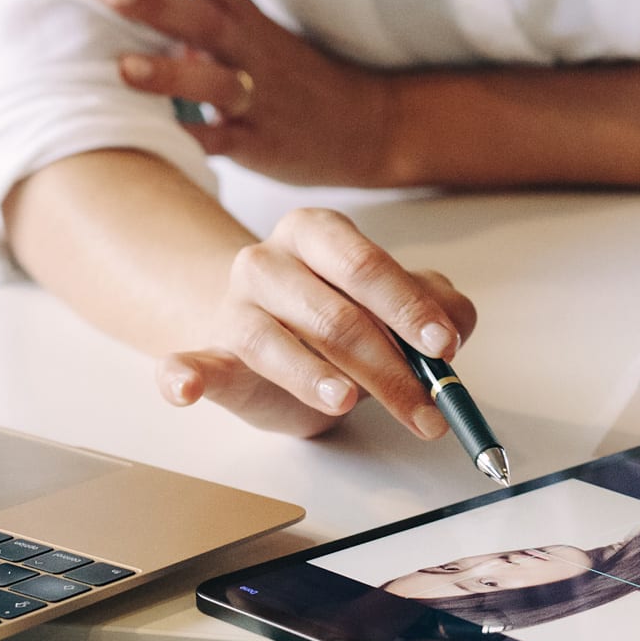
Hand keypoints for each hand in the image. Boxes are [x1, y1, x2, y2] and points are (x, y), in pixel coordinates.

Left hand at [104, 0, 398, 186]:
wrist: (366, 125)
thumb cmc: (292, 77)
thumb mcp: (254, 37)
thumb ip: (198, 22)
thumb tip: (134, 1)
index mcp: (245, 20)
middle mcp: (249, 52)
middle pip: (204, 19)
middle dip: (157, 3)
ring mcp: (256, 98)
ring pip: (213, 83)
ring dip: (169, 75)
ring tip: (123, 67)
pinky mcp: (260, 142)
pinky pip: (222, 144)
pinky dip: (190, 144)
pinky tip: (151, 140)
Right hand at [157, 207, 478, 437]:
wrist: (270, 336)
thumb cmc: (340, 315)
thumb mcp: (396, 305)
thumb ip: (437, 307)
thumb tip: (456, 327)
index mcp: (319, 232)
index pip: (366, 266)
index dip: (409, 308)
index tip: (445, 349)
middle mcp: (269, 260)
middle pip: (333, 314)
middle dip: (387, 368)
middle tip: (425, 408)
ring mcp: (234, 306)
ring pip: (273, 342)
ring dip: (314, 377)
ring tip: (345, 401)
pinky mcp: (210, 352)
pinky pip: (191, 362)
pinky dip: (184, 376)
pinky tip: (186, 388)